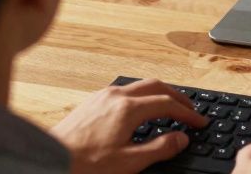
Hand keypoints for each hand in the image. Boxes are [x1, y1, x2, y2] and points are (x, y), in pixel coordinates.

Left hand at [50, 78, 207, 173]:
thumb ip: (159, 149)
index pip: (168, 104)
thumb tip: (181, 138)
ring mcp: (102, 96)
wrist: (50, 159)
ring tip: (170, 108)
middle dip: (177, 97)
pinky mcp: (93, 101)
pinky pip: (125, 90)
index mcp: (127, 109)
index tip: (200, 122)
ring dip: (159, 93)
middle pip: (156, 86)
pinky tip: (142, 110)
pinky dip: (142, 96)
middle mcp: (116, 96)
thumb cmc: (85, 164)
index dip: (188, 113)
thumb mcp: (128, 163)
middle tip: (191, 110)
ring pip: (139, 86)